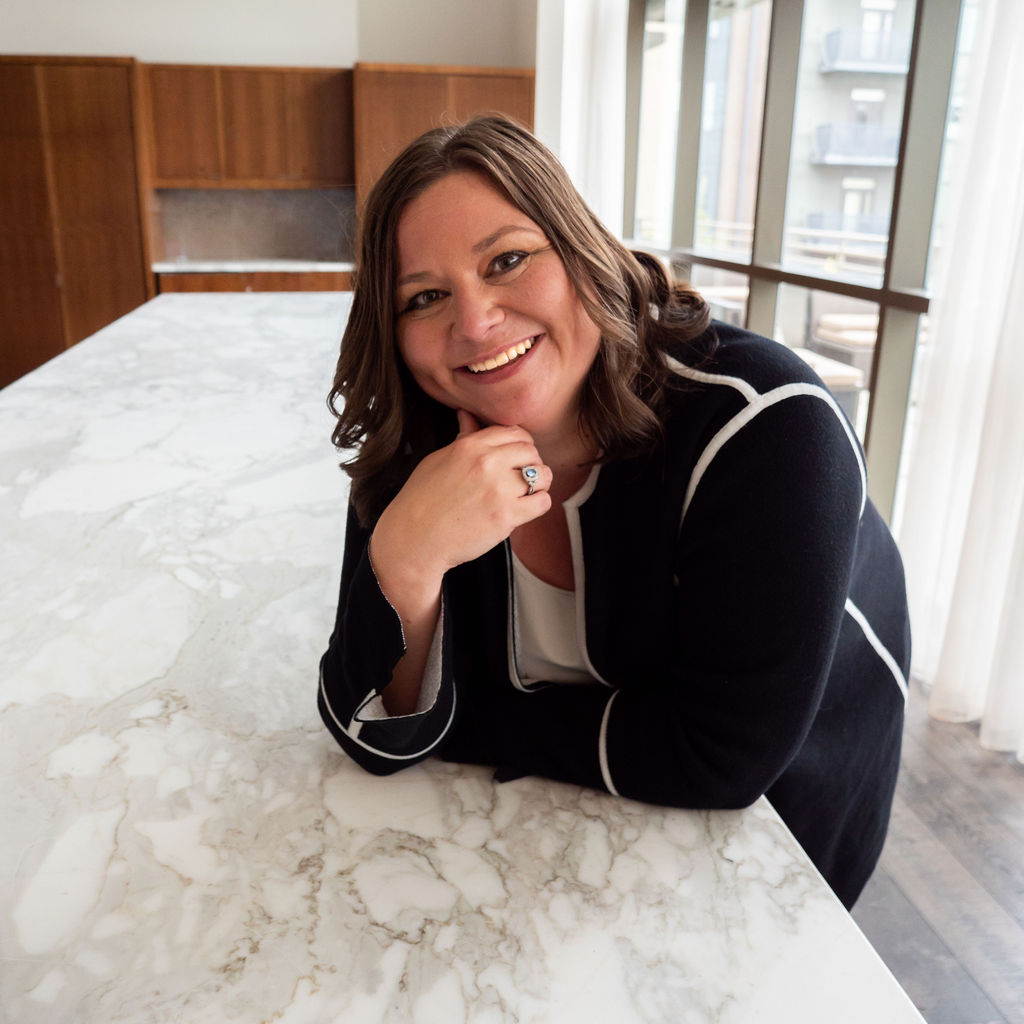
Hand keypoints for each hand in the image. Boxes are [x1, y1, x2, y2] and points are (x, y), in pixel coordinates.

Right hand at [370, 409, 552, 615]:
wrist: (413, 539)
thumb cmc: (421, 501)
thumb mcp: (437, 460)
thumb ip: (462, 438)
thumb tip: (468, 415)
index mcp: (470, 446)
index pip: (514, 432)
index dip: (521, 444)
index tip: (517, 457)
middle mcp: (487, 463)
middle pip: (531, 451)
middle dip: (531, 463)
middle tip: (522, 478)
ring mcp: (498, 490)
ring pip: (542, 476)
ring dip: (539, 484)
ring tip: (525, 493)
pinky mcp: (506, 516)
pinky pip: (542, 502)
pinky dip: (538, 505)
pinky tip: (525, 509)